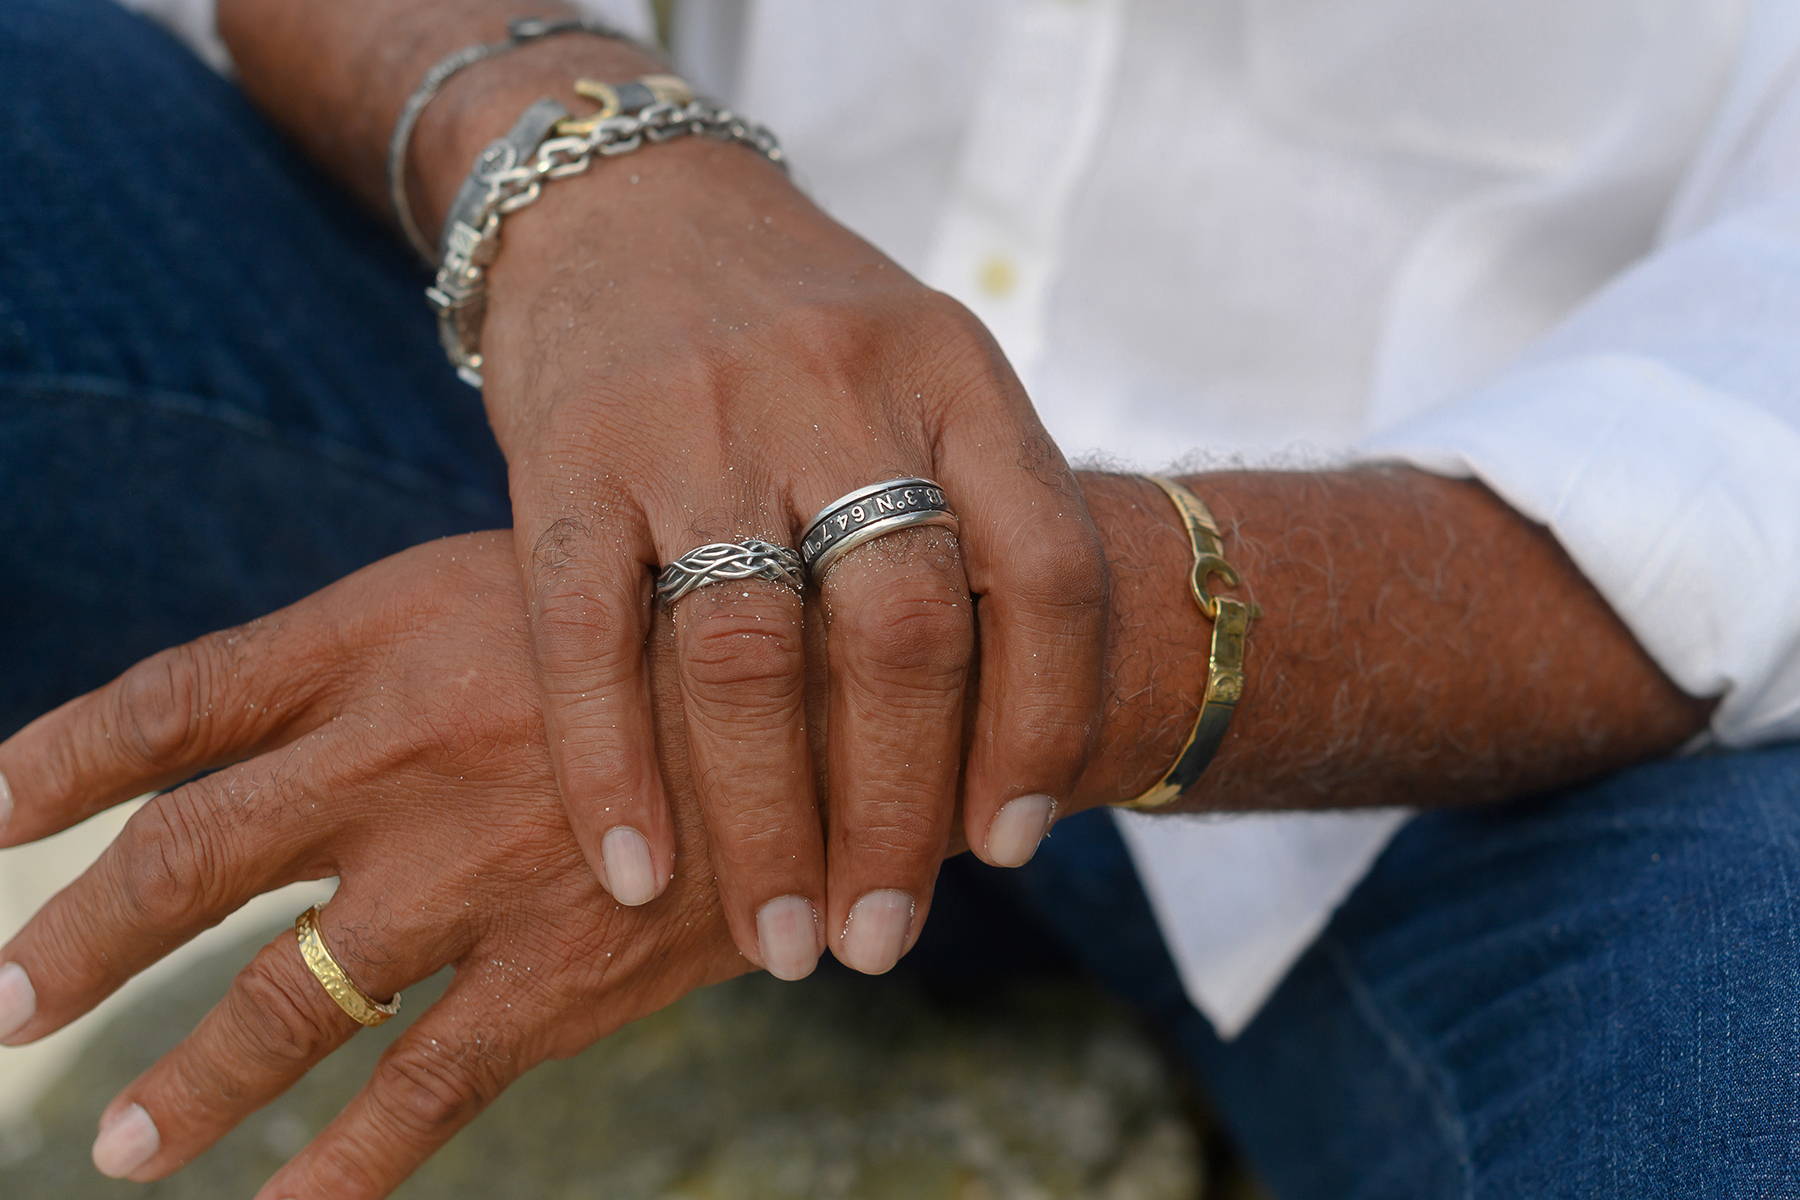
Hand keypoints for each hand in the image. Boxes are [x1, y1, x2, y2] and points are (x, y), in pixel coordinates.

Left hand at [0, 533, 744, 1197]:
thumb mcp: (533, 576)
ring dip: (183, 1081)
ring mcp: (466, 876)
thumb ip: (407, 645)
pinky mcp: (554, 977)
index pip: (171, 701)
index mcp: (382, 638)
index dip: (58, 760)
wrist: (842, 685)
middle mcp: (395, 758)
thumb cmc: (686, 612)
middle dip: (77, 943)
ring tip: (118, 1145)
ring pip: (275, 1001)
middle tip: (5, 1006)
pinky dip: (338, 1173)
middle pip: (183, 861)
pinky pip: (414, 1095)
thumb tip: (291, 720)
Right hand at [474, 136, 1107, 977]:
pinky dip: (612, 768)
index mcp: (953, 371)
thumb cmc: (797, 332)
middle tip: (882, 937)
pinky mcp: (566, 446)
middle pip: (898, 633)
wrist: (627, 196)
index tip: (1008, 844)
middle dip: (898, 814)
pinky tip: (637, 874)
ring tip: (781, 944)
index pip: (1040, 566)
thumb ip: (965, 519)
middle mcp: (837, 386)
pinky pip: (587, 633)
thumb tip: (999, 760)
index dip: (1039, 723)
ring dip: (769, 824)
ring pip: (748, 653)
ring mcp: (695, 414)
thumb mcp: (918, 377)